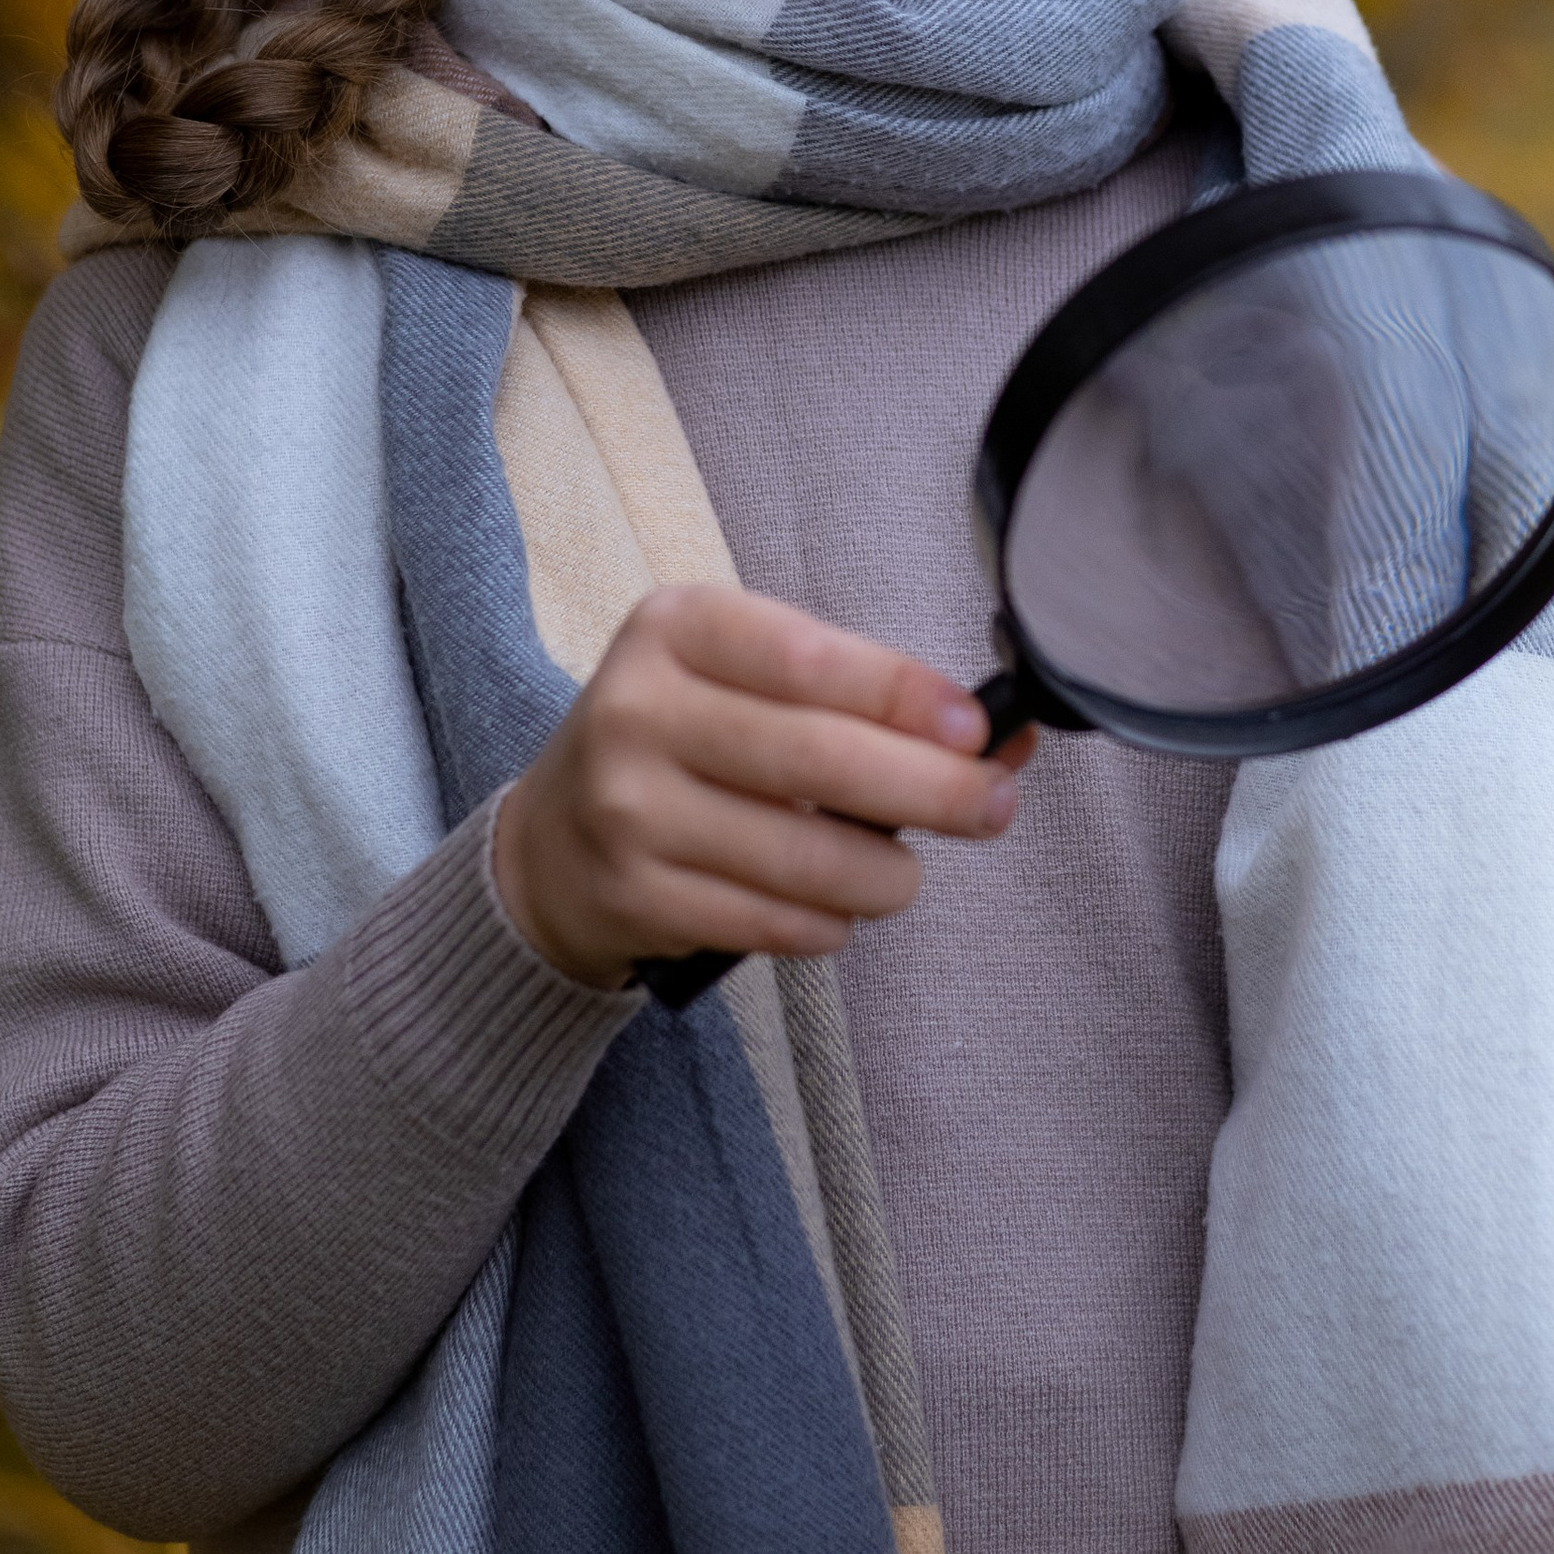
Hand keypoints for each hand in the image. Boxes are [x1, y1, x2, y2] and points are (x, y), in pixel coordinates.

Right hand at [491, 584, 1028, 986]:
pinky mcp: (633, 896)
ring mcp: (628, 809)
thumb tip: (1004, 734)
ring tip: (904, 874)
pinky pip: (768, 921)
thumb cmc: (682, 743)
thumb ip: (863, 698)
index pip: (810, 659)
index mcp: (676, 629)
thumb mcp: (746, 682)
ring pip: (803, 857)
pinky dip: (827, 924)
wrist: (550, 844)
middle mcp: (638, 710)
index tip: (977, 727)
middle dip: (932, 790)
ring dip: (886, 876)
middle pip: (818, 758)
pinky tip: (838, 911)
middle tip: (993, 807)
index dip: (905, 695)